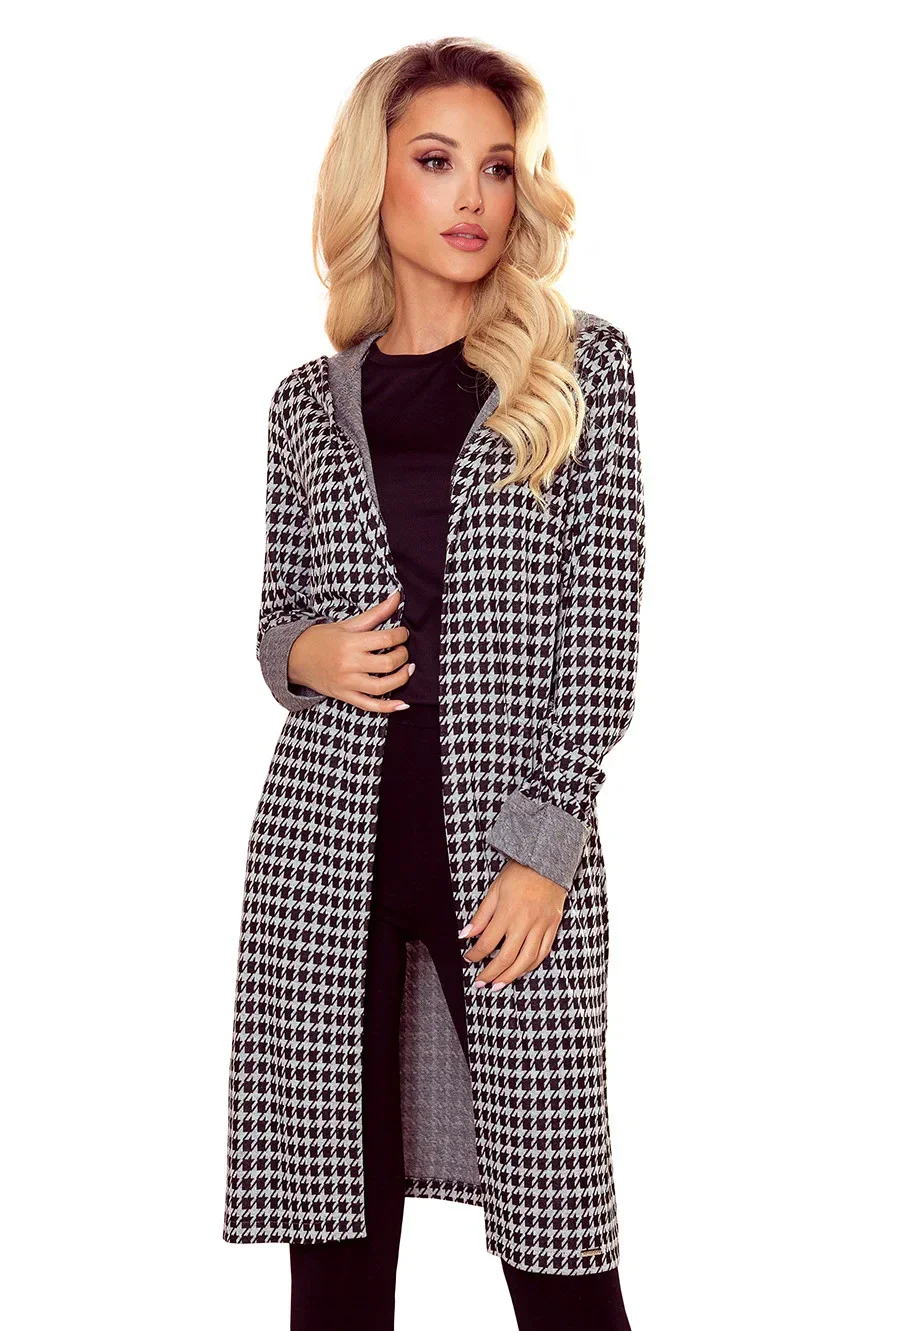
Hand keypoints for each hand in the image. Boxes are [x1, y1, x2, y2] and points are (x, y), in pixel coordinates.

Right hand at [288, 591, 413, 712]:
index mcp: (351, 642)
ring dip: (401, 678)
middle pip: (388, 663)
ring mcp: (347, 682)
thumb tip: (397, 596)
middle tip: (403, 650)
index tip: (402, 634)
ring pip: (383, 687)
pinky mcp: (345, 696)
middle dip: (403, 655)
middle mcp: (349, 663)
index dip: (401, 635)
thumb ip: (375, 613)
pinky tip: (402, 704)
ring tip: (406, 669)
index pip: (386, 638)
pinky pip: (370, 706)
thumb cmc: (322, 639)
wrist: (294, 658)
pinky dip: (388, 707)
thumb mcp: (348, 624)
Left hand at [459, 860, 566, 989]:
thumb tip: (465, 935)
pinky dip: (531, 966)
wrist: (547, 863)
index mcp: (507, 913)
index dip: (475, 955)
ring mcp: (540, 926)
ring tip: (498, 985)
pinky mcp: (552, 927)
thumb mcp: (494, 890)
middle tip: (480, 983)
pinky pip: (543, 953)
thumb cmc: (519, 874)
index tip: (468, 958)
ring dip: (510, 976)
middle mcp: (524, 923)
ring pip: (526, 960)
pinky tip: (520, 972)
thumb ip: (481, 916)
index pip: (487, 942)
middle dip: (490, 973)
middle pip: (506, 957)